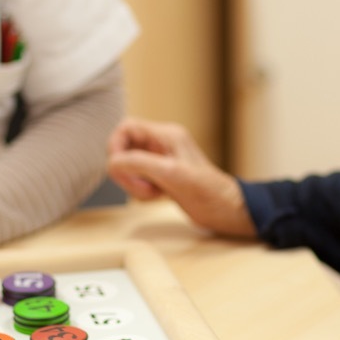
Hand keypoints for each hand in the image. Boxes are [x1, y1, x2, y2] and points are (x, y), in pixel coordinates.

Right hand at [106, 118, 255, 236]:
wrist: (226, 211)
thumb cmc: (209, 191)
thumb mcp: (171, 173)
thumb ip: (139, 163)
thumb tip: (112, 162)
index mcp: (166, 135)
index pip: (127, 128)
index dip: (115, 146)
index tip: (119, 167)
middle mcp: (162, 145)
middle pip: (124, 149)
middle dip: (126, 170)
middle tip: (141, 186)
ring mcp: (161, 162)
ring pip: (129, 167)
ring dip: (134, 183)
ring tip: (153, 193)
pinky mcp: (161, 178)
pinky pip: (137, 181)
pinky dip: (140, 191)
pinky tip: (158, 196)